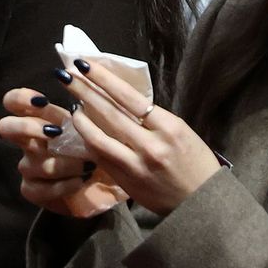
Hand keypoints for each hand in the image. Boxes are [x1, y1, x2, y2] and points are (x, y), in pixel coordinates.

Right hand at [0, 89, 127, 217]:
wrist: (107, 182)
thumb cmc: (99, 145)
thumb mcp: (94, 123)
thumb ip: (86, 106)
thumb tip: (83, 79)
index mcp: (39, 119)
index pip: (12, 101)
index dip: (21, 98)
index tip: (43, 101)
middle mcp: (27, 141)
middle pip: (5, 127)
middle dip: (26, 127)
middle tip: (55, 132)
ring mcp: (28, 167)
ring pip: (34, 162)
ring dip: (64, 162)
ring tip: (89, 164)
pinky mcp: (33, 190)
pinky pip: (40, 188)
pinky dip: (63, 184)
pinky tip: (81, 180)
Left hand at [61, 60, 221, 215]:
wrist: (202, 203)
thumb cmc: (195, 162)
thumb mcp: (180, 132)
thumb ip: (152, 118)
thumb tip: (119, 98)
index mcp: (170, 128)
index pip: (130, 97)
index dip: (104, 79)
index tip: (85, 65)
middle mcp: (151, 146)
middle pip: (110, 113)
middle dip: (84, 92)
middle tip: (65, 76)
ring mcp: (136, 165)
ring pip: (99, 138)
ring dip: (81, 120)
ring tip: (72, 107)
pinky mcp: (125, 181)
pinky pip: (100, 157)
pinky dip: (89, 142)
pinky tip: (81, 131)